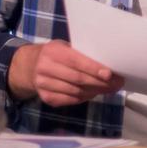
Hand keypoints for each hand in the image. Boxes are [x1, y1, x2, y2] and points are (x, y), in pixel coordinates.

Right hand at [9, 40, 123, 105]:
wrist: (30, 66)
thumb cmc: (56, 54)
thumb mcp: (65, 47)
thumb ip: (81, 54)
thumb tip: (108, 63)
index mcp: (53, 52)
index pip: (76, 62)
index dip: (94, 68)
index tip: (110, 74)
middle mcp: (45, 68)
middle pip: (78, 79)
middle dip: (100, 83)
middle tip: (117, 84)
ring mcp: (43, 85)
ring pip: (75, 92)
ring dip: (95, 91)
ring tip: (109, 89)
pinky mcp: (45, 98)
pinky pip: (70, 100)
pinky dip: (84, 98)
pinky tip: (93, 93)